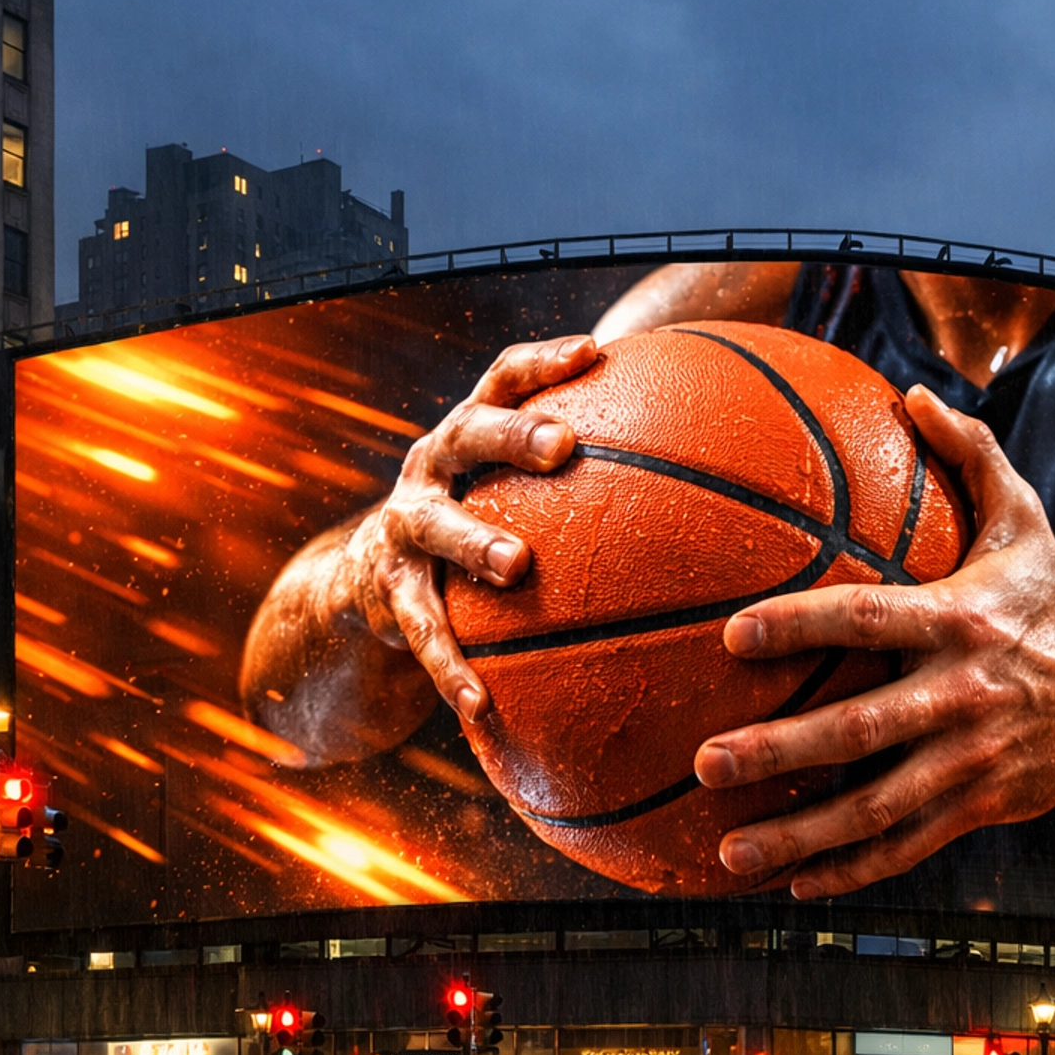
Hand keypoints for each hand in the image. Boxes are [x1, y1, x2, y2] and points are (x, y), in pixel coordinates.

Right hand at [338, 335, 598, 722]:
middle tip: (562, 445)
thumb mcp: (506, 490)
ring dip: (474, 542)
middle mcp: (429, 468)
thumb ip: (573, 475)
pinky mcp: (390, 591)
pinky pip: (423, 630)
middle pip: (467, 434)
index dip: (544, 361)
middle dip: (513, 436)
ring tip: (516, 565)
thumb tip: (685, 466)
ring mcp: (403, 527)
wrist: (369, 581)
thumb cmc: (472, 522)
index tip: (594, 350)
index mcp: (466, 433)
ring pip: (435, 527)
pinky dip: (451, 667)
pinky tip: (481, 703)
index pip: (503, 377)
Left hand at [692, 384, 1054, 898]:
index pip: (869, 619)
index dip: (803, 625)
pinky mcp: (980, 808)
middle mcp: (963, 695)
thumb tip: (912, 392)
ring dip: (799, 834)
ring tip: (729, 851)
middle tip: (705, 762)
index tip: (734, 634)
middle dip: (779, 750)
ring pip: (875, 808)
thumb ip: (969, 457)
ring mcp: (971, 761)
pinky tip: (793, 884)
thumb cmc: (1051, 604)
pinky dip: (851, 871)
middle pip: (859, 728)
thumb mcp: (1024, 524)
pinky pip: (906, 846)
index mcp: (960, 621)